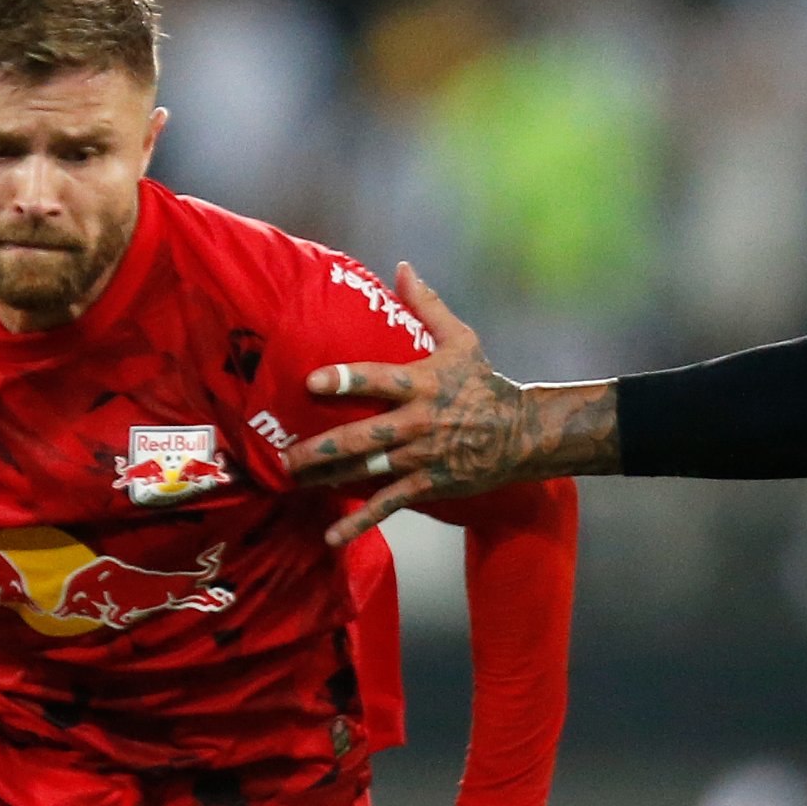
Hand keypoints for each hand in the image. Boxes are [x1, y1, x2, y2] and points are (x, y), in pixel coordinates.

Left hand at [285, 263, 615, 544]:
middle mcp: (419, 423)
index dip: (347, 381)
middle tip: (285, 453)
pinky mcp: (427, 485)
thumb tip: (402, 266)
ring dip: (330, 478)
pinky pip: (388, 506)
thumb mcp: (462, 339)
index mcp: (423, 384)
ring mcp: (422, 458)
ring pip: (369, 471)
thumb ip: (427, 305)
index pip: (379, 381)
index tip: (312, 383)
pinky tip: (331, 539)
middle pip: (366, 436)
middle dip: (323, 446)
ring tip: (294, 480)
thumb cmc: (484, 382)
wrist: (521, 433)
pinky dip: (360, 524)